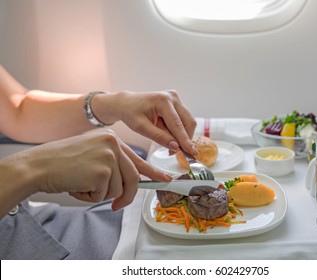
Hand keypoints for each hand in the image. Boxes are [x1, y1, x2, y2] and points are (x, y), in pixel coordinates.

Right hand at [22, 130, 170, 209]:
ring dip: (99, 194)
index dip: (152, 172)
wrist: (38, 165)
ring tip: (81, 183)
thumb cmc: (61, 163)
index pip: (137, 159)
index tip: (165, 179)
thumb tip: (130, 182)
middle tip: (117, 207)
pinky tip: (76, 185)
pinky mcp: (103, 171)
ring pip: (118, 189)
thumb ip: (112, 164)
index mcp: (111, 138)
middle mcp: (113, 143)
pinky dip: (89, 197)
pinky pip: (104, 195)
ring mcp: (109, 156)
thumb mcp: (91, 154)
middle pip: (132, 178)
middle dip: (126, 196)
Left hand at [95, 90, 197, 155]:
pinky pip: (183, 120)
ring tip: (169, 144)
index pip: (177, 124)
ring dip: (182, 135)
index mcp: (163, 100)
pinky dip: (178, 131)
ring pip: (188, 122)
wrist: (127, 103)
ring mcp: (176, 99)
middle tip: (178, 153)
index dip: (185, 140)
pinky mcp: (177, 103)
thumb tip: (176, 147)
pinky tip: (168, 136)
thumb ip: (159, 137)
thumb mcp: (141, 128)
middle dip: (185, 139)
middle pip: (188, 122)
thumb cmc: (131, 114)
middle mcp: (173, 97)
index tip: (192, 153)